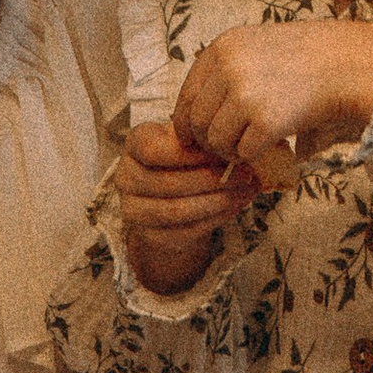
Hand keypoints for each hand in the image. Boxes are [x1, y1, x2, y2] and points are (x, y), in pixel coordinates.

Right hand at [116, 117, 255, 291]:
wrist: (173, 192)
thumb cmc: (187, 155)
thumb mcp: (191, 138)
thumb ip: (204, 138)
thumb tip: (237, 145)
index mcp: (135, 143)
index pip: (154, 150)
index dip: (189, 153)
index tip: (223, 150)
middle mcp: (125, 176)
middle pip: (168, 183)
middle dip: (213, 180)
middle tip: (246, 174)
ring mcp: (132, 209)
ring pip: (176, 210)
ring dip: (218, 202)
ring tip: (246, 191)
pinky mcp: (148, 234)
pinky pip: (183, 231)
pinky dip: (214, 219)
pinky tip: (235, 206)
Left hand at [175, 11, 372, 173]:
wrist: (347, 63)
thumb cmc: (306, 57)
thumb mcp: (257, 48)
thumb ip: (226, 74)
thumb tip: (191, 121)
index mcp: (223, 47)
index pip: (186, 95)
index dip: (188, 121)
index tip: (197, 136)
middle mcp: (228, 67)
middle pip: (197, 121)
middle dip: (211, 140)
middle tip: (232, 144)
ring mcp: (245, 94)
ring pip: (216, 140)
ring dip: (233, 149)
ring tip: (254, 142)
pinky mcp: (265, 120)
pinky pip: (243, 152)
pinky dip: (255, 155)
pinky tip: (273, 142)